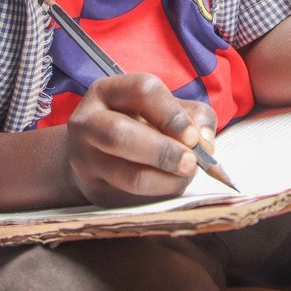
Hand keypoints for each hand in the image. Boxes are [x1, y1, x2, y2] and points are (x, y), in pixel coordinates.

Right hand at [65, 73, 216, 206]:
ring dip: (166, 180)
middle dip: (164, 152)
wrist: (93, 153)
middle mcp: (88, 122)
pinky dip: (159, 195)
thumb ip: (191, 115)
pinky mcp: (94, 191)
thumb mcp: (161, 108)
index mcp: (107, 92)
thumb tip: (205, 142)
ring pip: (128, 175)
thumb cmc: (136, 124)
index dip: (172, 114)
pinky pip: (132, 199)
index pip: (142, 90)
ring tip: (184, 177)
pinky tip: (168, 186)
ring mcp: (85, 160)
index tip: (193, 137)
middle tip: (191, 163)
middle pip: (121, 135)